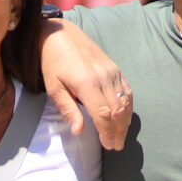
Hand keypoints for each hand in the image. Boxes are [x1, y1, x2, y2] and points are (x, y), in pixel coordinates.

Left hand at [39, 22, 132, 149]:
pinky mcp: (115, 68)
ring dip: (125, 121)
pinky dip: (128, 106)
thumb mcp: (53, 87)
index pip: (103, 114)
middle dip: (118, 131)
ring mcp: (112, 71)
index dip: (107, 132)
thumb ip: (68, 109)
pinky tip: (125, 117)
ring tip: (121, 136)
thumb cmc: (52, 62)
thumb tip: (79, 131)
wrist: (60, 34)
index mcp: (86, 83)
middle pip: (117, 111)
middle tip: (116, 146)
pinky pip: (127, 90)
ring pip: (125, 102)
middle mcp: (103, 77)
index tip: (108, 145)